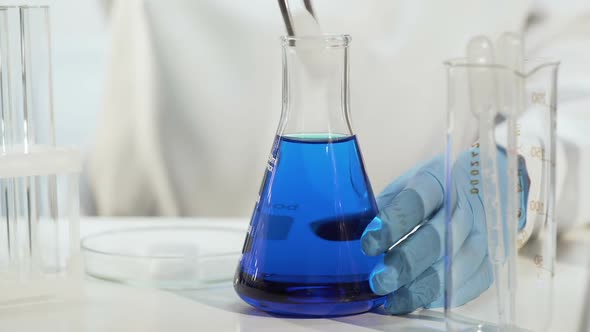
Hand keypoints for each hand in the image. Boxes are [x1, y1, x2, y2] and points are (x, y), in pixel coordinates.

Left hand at [361, 147, 528, 313]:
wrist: (486, 185)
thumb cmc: (433, 190)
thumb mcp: (405, 186)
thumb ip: (377, 208)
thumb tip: (332, 231)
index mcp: (437, 178)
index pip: (416, 200)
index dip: (393, 223)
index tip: (368, 244)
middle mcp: (465, 204)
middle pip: (438, 237)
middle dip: (407, 263)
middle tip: (379, 281)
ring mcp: (483, 232)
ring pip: (456, 265)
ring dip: (422, 286)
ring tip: (392, 300)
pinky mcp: (491, 258)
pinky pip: (470, 283)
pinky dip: (441, 296)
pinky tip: (415, 301)